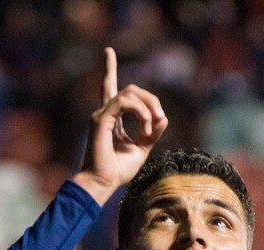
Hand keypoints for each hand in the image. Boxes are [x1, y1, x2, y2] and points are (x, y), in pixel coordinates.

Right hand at [73, 47, 167, 203]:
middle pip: (130, 90)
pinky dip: (140, 111)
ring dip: (148, 106)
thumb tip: (163, 118)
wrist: (103, 184)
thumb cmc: (118, 171)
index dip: (107, 67)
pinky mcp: (101, 119)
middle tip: (159, 118)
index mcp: (111, 118)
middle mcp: (104, 113)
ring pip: (129, 93)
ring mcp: (101, 115)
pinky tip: (145, 124)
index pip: (108, 87)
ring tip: (152, 124)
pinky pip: (124, 102)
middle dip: (150, 99)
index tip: (108, 51)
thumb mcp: (142, 149)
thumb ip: (151, 133)